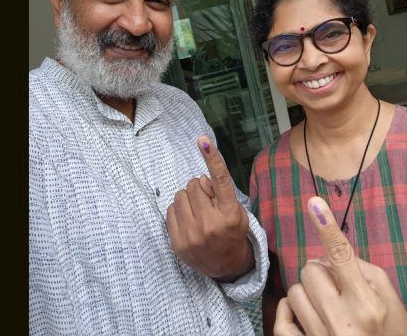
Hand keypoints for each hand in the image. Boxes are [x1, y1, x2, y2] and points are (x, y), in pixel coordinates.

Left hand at [166, 135, 253, 280]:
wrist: (226, 266)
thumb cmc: (232, 232)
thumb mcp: (237, 211)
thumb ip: (220, 192)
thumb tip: (200, 179)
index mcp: (230, 214)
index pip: (220, 180)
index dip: (212, 158)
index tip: (203, 141)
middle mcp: (210, 224)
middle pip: (194, 185)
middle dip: (199, 188)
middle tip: (207, 202)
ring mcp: (192, 235)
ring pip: (179, 195)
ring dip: (187, 198)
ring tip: (198, 211)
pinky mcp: (177, 243)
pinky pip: (170, 210)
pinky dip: (178, 211)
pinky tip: (188, 221)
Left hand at [274, 197, 406, 335]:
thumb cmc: (391, 329)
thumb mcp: (388, 297)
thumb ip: (360, 269)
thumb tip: (324, 256)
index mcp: (367, 305)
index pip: (343, 257)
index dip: (327, 228)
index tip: (315, 204)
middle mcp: (343, 322)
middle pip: (311, 270)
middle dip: (322, 272)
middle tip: (337, 287)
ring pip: (294, 291)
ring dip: (308, 293)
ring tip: (326, 305)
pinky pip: (281, 320)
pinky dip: (289, 311)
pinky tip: (302, 313)